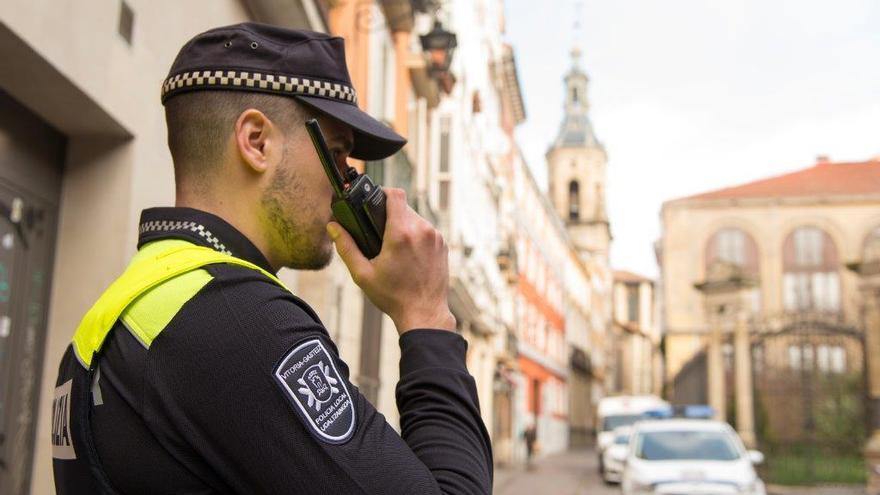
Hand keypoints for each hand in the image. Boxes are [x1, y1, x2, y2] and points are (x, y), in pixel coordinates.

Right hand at [327, 188, 455, 333]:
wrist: (424, 314)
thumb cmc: (393, 296)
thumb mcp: (363, 274)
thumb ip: (346, 247)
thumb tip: (332, 227)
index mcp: (401, 233)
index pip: (395, 194)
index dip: (382, 193)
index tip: (374, 202)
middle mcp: (422, 230)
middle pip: (403, 207)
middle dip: (390, 216)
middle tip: (378, 234)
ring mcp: (435, 237)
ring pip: (415, 218)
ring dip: (403, 226)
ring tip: (393, 247)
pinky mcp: (443, 244)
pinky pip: (426, 230)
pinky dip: (416, 236)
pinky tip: (408, 254)